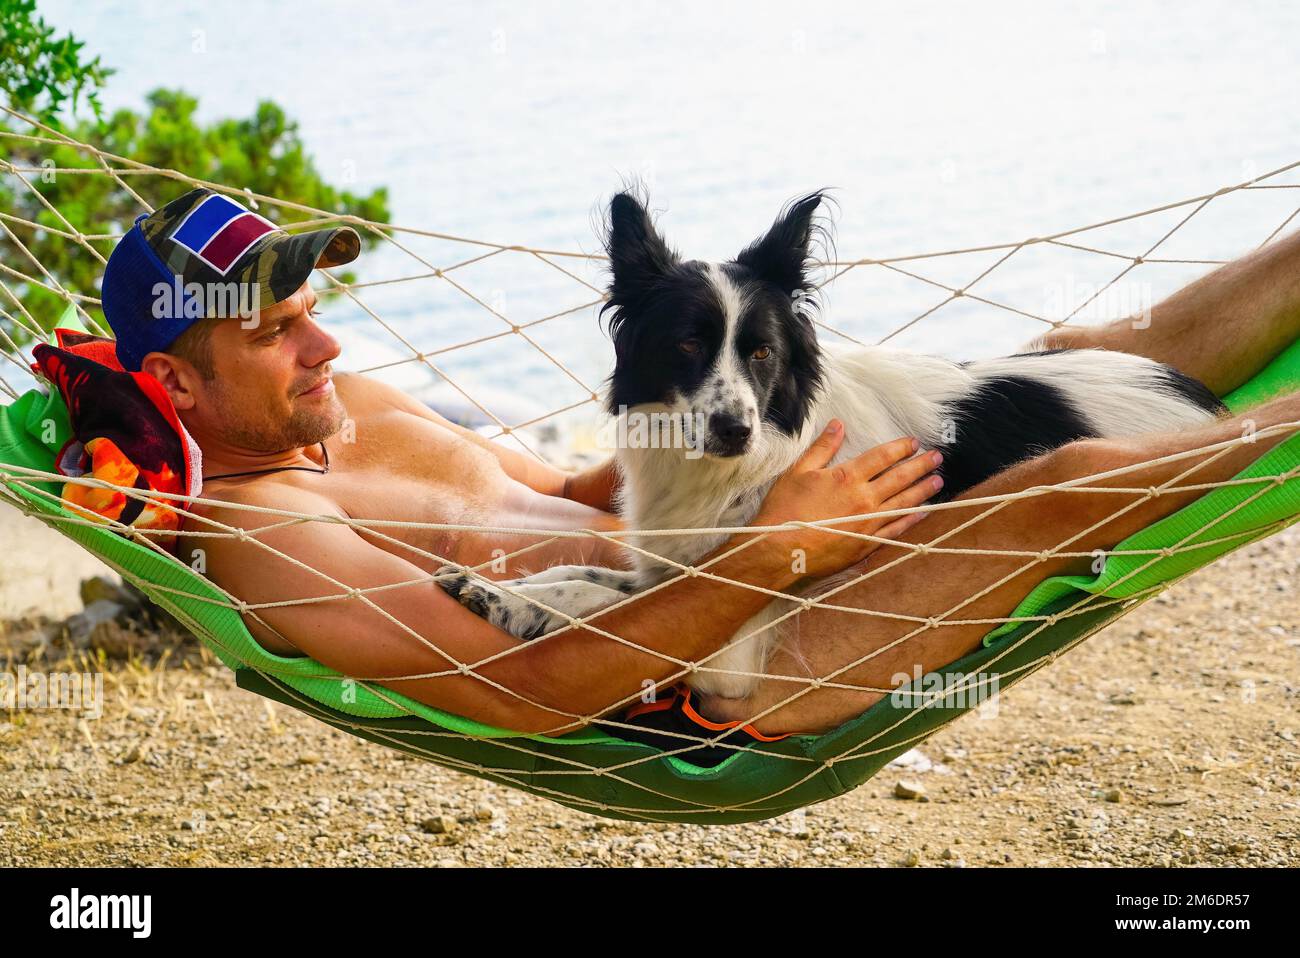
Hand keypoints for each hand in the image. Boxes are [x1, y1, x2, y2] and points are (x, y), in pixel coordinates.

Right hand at [750, 419, 942, 578]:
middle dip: (920, 466)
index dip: (900, 448)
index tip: (914, 442)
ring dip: (923, 490)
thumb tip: (837, 425)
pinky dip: (911, 519)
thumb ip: (822, 448)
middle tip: (937, 457)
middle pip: (900, 478)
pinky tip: (923, 512)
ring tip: (938, 480)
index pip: (882, 457)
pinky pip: (896, 529)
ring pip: (903, 502)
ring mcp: (868, 523)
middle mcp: (863, 498)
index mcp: (847, 477)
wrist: (779, 550)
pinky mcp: (866, 544)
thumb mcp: (798, 472)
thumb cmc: (784, 511)